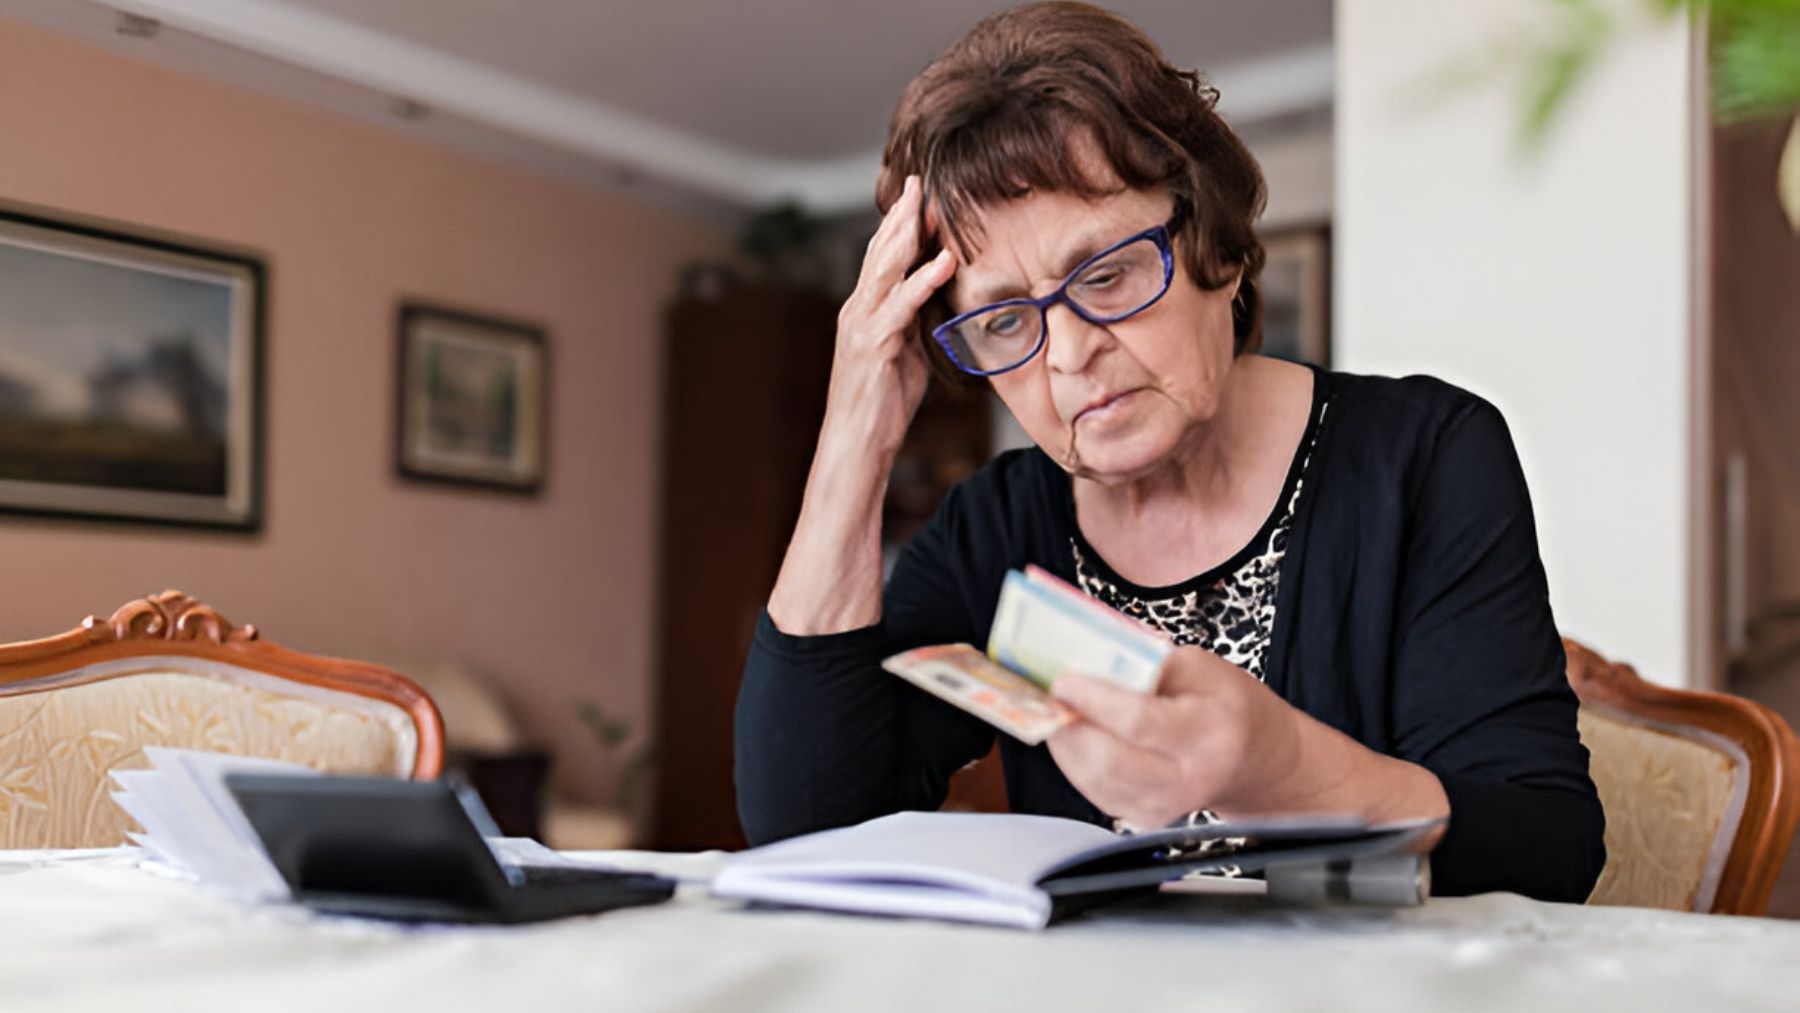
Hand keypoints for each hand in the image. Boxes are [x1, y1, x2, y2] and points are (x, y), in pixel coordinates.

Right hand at [822, 174, 957, 458]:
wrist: (856, 444)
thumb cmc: (882, 406)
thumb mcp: (905, 355)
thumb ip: (915, 325)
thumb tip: (937, 305)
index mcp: (864, 311)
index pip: (881, 258)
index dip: (898, 225)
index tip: (917, 195)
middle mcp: (857, 310)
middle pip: (879, 252)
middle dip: (899, 215)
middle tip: (916, 180)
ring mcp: (862, 326)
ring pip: (884, 269)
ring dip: (906, 234)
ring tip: (925, 204)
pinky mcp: (873, 345)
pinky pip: (902, 306)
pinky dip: (923, 280)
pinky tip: (944, 261)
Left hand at [1046, 647, 1304, 828]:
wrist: (1255, 760)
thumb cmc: (1226, 705)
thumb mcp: (1198, 666)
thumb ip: (1144, 662)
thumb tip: (1087, 655)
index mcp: (1208, 732)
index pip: (1139, 721)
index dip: (1093, 700)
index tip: (1064, 679)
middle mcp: (1188, 778)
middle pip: (1109, 762)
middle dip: (1069, 726)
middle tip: (1050, 696)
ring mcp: (1165, 806)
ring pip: (1094, 781)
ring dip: (1065, 743)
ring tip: (1057, 711)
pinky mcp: (1145, 817)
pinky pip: (1095, 792)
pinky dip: (1075, 761)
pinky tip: (1074, 734)